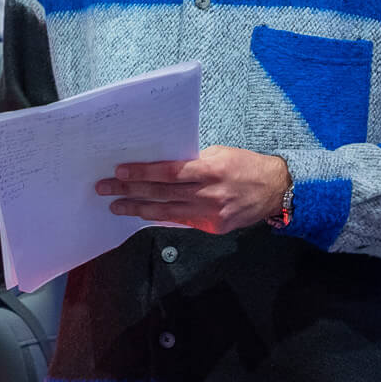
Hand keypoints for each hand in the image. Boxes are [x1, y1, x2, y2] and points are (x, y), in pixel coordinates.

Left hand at [96, 146, 291, 234]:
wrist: (276, 189)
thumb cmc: (245, 165)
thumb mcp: (219, 154)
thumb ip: (192, 162)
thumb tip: (162, 166)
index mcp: (210, 170)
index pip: (168, 172)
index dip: (142, 173)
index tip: (120, 172)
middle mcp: (208, 194)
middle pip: (161, 193)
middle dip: (130, 191)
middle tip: (105, 189)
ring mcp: (211, 214)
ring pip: (167, 212)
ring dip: (138, 209)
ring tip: (116, 207)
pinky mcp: (214, 227)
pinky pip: (182, 221)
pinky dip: (161, 218)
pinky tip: (143, 215)